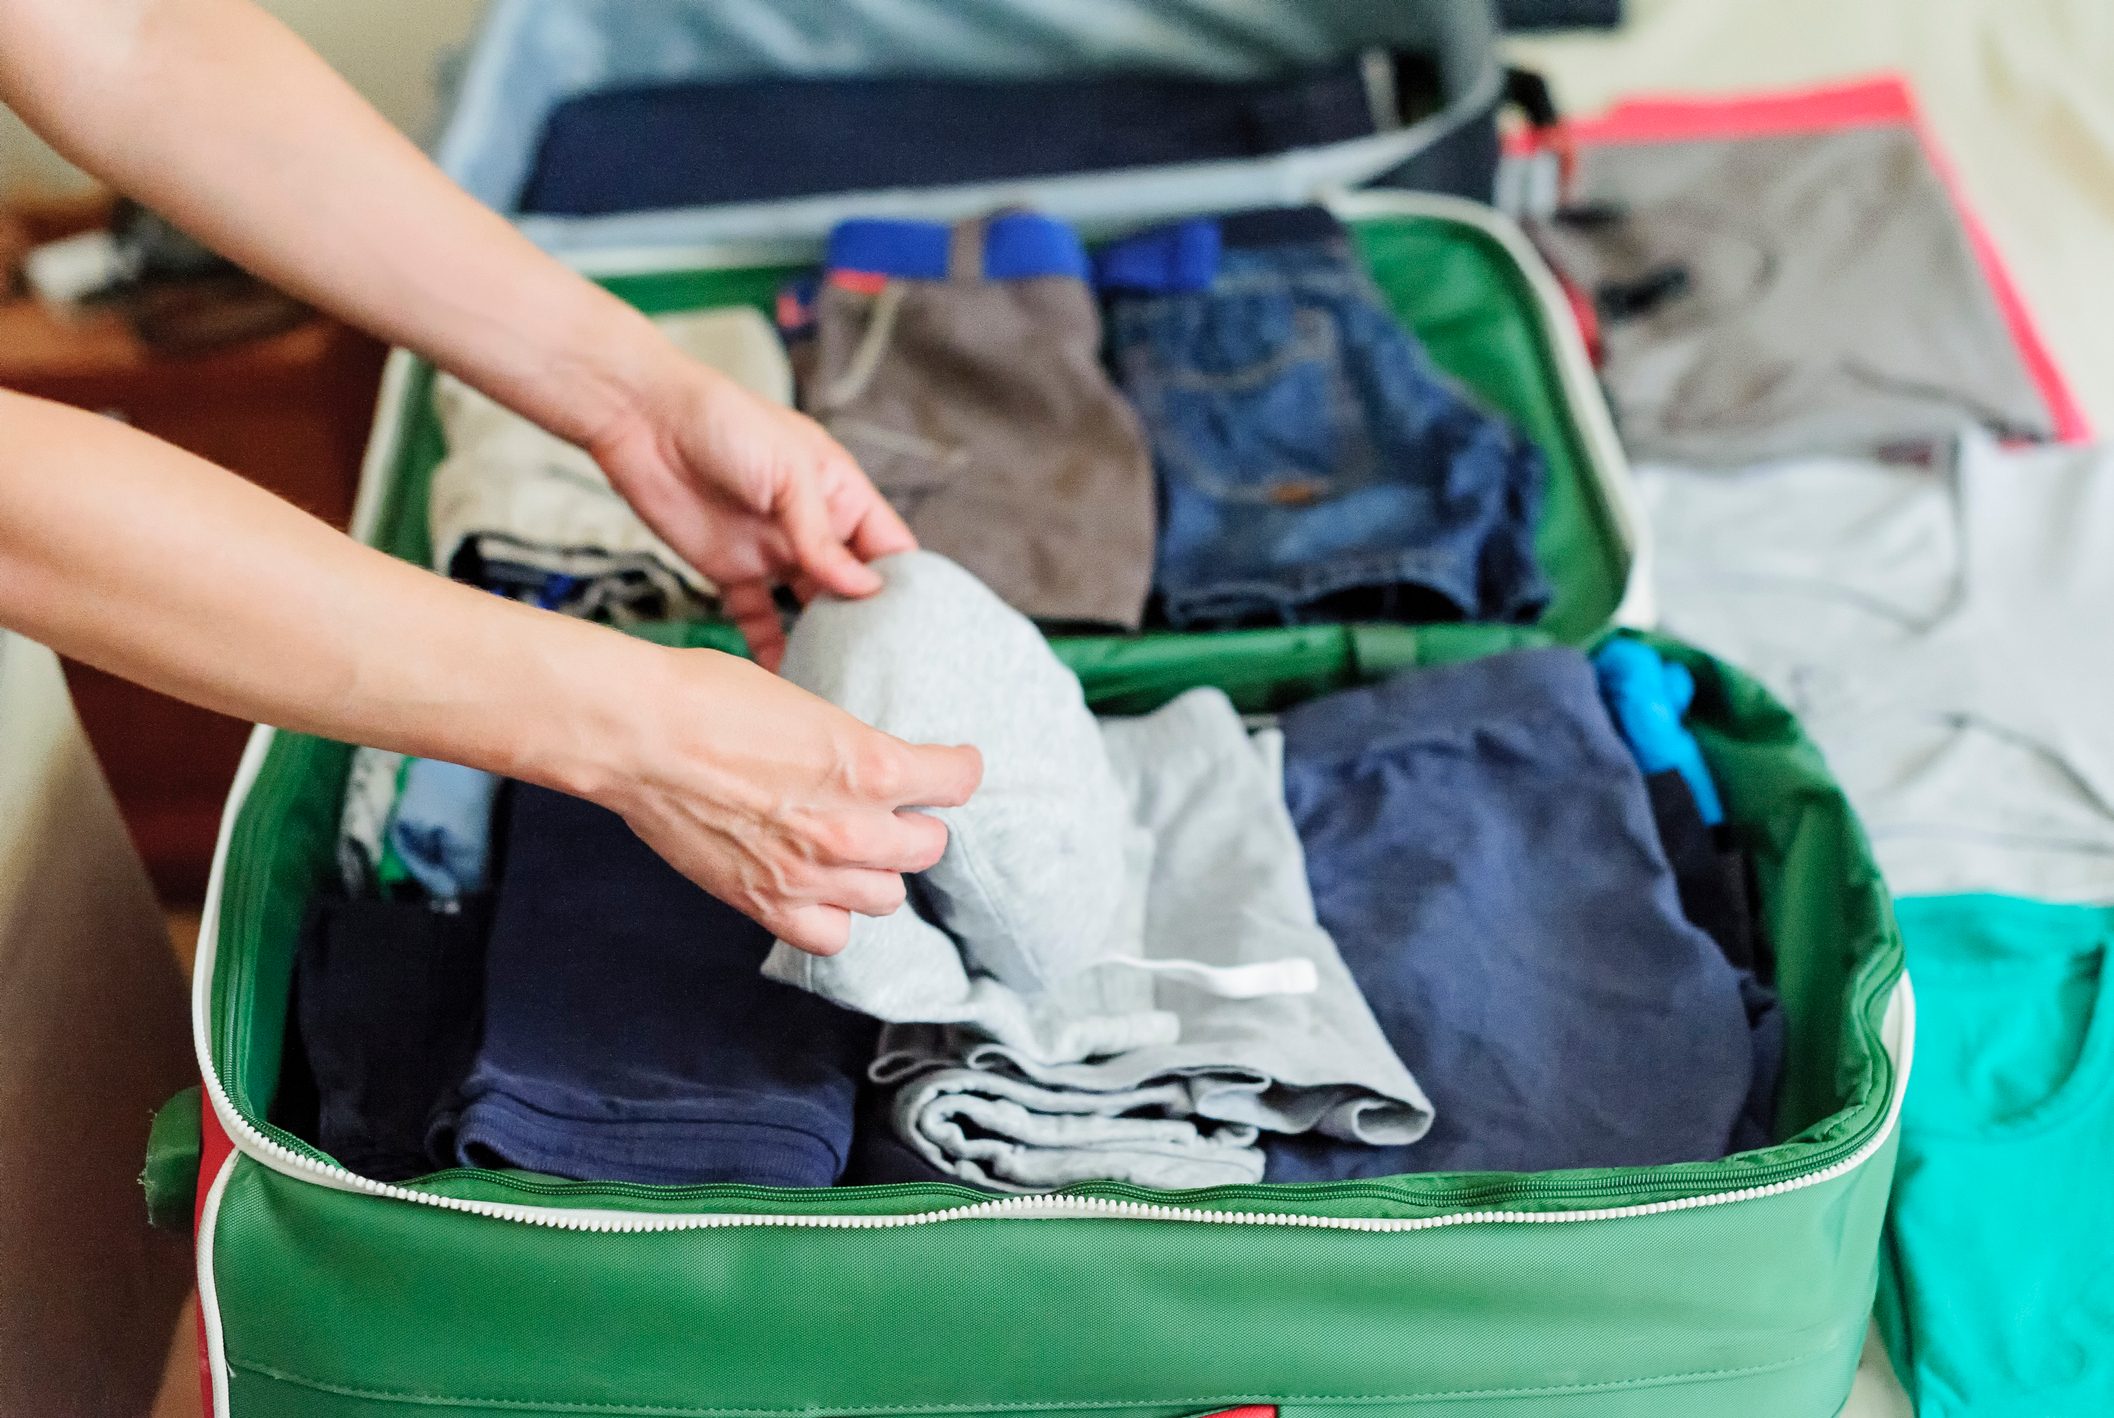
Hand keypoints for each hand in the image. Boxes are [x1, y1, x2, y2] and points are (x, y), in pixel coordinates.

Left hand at [588, 360, 911, 668]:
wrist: (643, 419)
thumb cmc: (725, 422)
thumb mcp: (790, 474)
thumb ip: (823, 537)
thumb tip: (866, 589)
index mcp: (841, 495)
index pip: (889, 548)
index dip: (906, 586)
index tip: (916, 630)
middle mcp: (814, 530)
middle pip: (853, 587)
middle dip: (868, 625)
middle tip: (882, 669)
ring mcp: (773, 553)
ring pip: (810, 610)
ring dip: (824, 641)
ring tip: (841, 681)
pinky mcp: (731, 572)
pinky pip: (758, 620)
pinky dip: (770, 648)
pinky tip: (785, 676)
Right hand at [597, 645, 982, 954]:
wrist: (638, 735)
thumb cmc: (711, 699)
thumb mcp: (809, 708)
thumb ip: (855, 750)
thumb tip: (874, 768)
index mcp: (872, 765)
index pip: (958, 782)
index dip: (956, 770)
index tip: (949, 767)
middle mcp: (852, 827)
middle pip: (928, 846)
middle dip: (914, 823)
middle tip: (891, 809)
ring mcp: (810, 874)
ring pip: (889, 896)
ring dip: (877, 870)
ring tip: (852, 848)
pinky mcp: (766, 903)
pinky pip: (832, 936)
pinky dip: (833, 915)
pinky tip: (820, 888)